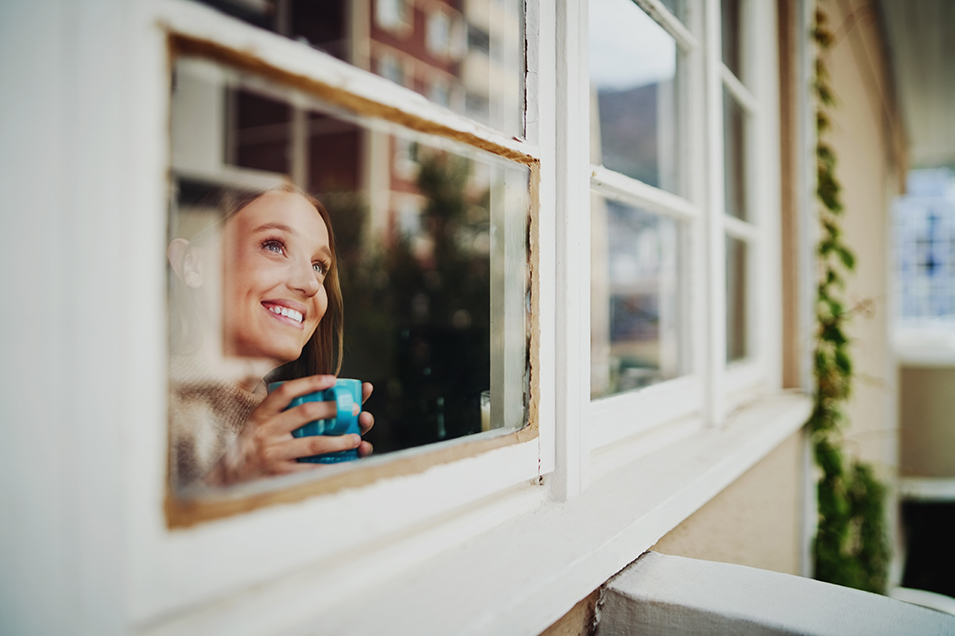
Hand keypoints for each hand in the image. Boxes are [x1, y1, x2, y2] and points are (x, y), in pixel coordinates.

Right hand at [205, 376, 374, 485]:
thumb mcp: (256, 425)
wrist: (227, 480)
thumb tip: (309, 394)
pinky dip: (331, 467)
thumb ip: (276, 411)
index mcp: (262, 415)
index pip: (286, 391)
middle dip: (333, 409)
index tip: (332, 380)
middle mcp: (267, 431)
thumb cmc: (249, 448)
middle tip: (354, 409)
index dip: (310, 383)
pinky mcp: (280, 474)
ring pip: (313, 442)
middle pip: (305, 413)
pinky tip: (346, 464)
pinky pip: (311, 469)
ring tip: (356, 438)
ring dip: (339, 440)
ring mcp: (274, 453)